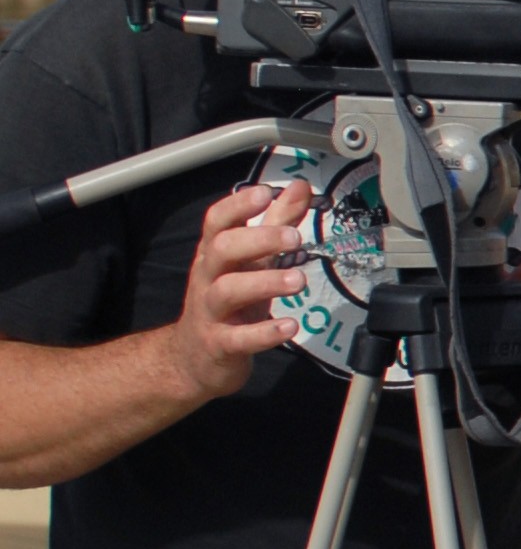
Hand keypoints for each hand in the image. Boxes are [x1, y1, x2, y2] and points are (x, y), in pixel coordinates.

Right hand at [170, 180, 311, 399]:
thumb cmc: (229, 303)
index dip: (237, 205)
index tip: (264, 193)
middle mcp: (208, 278)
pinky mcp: (220, 345)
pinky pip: (239, 338)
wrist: (193, 359)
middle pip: (222, 249)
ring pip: (228, 290)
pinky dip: (264, 332)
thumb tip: (299, 188)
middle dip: (258, 239)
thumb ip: (275, 224)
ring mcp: (210, 312)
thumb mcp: (251, 262)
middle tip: (295, 238)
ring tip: (298, 280)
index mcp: (215, 255)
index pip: (217, 222)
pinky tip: (290, 326)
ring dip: (265, 283)